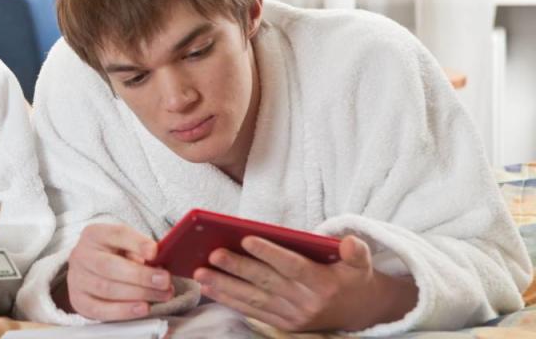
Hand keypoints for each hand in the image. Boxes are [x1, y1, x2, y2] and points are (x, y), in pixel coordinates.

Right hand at [64, 224, 174, 320]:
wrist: (88, 270)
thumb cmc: (113, 255)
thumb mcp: (125, 244)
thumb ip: (140, 251)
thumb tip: (160, 264)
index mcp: (95, 234)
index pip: (116, 234)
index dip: (137, 243)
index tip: (155, 252)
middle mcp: (82, 255)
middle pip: (110, 266)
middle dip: (141, 275)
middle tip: (164, 281)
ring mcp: (77, 279)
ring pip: (107, 289)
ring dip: (138, 294)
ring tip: (162, 295)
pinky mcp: (79, 301)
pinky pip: (100, 310)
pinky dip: (124, 311)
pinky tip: (142, 308)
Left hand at [193, 235, 417, 331]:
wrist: (361, 312)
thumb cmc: (354, 280)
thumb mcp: (362, 264)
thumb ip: (356, 252)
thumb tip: (349, 242)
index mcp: (323, 283)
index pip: (292, 266)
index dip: (269, 253)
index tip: (246, 238)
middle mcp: (305, 301)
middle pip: (266, 282)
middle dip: (237, 268)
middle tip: (212, 254)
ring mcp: (292, 315)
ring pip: (253, 299)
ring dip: (225, 287)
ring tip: (200, 274)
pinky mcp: (283, 324)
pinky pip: (251, 312)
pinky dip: (229, 301)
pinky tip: (209, 290)